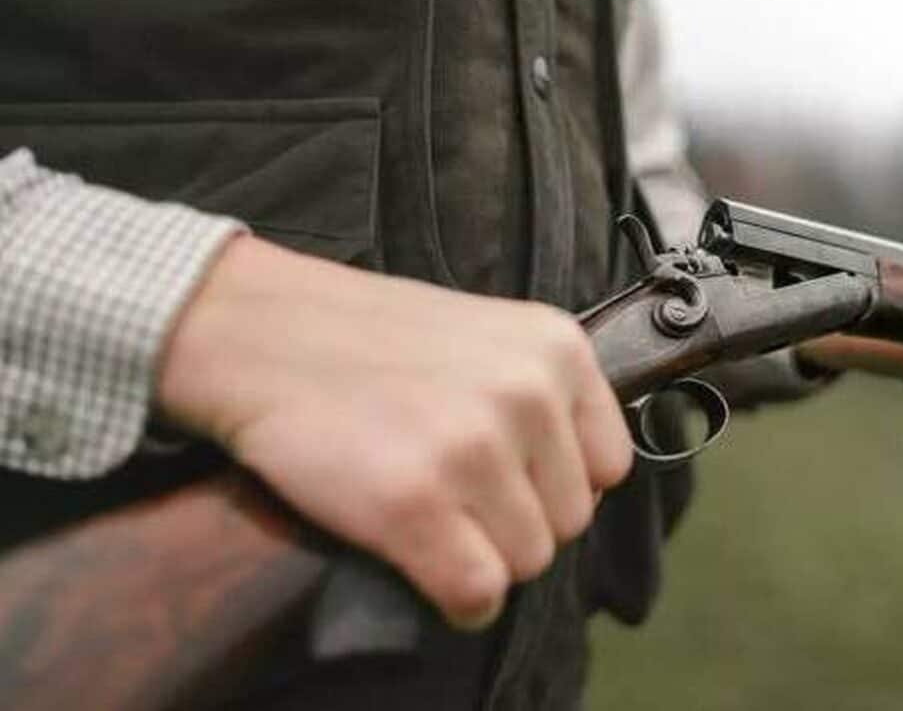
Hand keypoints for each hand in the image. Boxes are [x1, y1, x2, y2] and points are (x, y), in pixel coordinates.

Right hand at [157, 235, 632, 628]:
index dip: (558, 484)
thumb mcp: (486, 333)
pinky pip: (478, 592)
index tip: (512, 480)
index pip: (610, 465)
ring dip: (485, 559)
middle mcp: (528, 395)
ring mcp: (472, 450)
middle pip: (571, 520)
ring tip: (434, 521)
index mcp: (557, 349)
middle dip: (519, 523)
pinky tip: (428, 570)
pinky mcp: (414, 503)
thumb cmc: (370, 340)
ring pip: (529, 561)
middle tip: (458, 498)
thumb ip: (541, 393)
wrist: (261, 333)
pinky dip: (459, 599)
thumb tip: (579, 481)